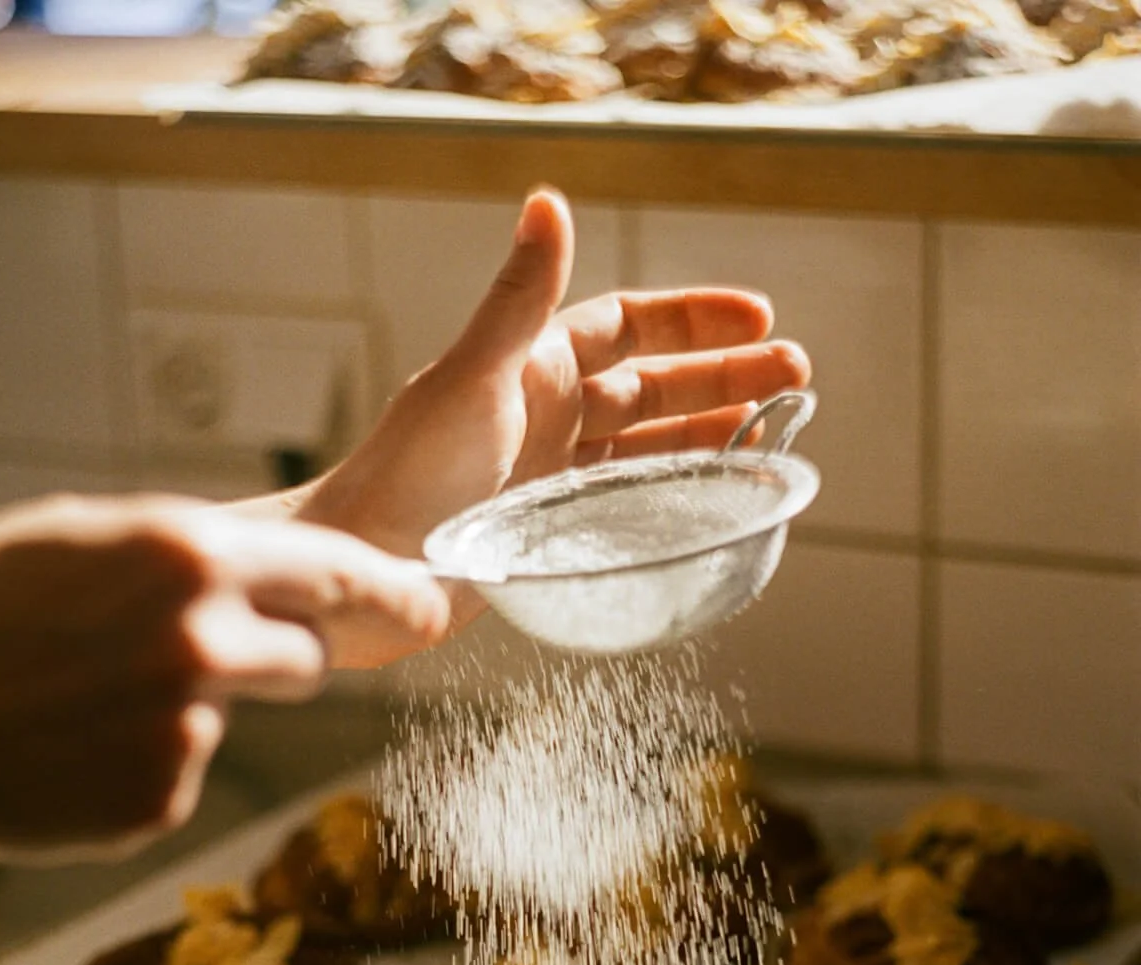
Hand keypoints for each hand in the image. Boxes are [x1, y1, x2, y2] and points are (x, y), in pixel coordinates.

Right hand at [0, 496, 448, 853]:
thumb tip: (283, 585)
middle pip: (307, 659)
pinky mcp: (159, 802)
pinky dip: (140, 767)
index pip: (337, 575)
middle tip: (184, 653)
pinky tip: (72, 748)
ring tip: (88, 696)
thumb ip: (198, 561)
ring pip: (233, 719)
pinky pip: (181, 777)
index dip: (393, 593)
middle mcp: (202, 641)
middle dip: (270, 657)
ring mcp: (184, 731)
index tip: (434, 605)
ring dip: (187, 709)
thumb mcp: (89, 539)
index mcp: (188, 556)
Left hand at [292, 187, 810, 559]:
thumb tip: (548, 199)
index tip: (759, 319)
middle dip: (723, 378)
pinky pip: (628, 507)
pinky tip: (714, 506)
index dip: (692, 320)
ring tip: (774, 440)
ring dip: (710, 439)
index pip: (626, 326)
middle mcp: (547, 417)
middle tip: (796, 378)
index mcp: (532, 369)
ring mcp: (550, 477)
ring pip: (648, 449)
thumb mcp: (470, 382)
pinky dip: (674, 501)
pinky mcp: (549, 533)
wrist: (362, 571)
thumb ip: (518, 301)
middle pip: (652, 386)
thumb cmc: (403, 475)